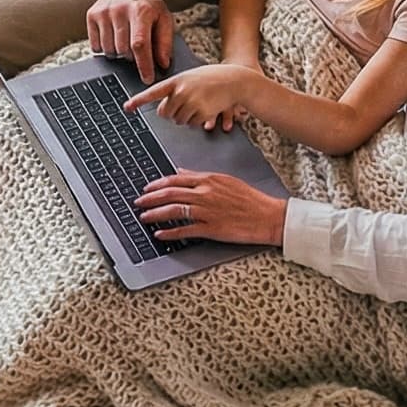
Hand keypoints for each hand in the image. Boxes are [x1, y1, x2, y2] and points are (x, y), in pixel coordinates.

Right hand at [86, 0, 172, 82]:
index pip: (140, 45)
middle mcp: (120, 11)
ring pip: (109, 50)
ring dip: (119, 54)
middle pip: (123, 50)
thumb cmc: (148, 4)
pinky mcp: (92, 15)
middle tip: (138, 50)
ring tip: (126, 41)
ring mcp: (104, 13)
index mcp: (141, 11)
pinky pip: (96, 46)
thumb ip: (165, 42)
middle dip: (133, 58)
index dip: (143, 65)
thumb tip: (163, 64)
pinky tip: (114, 38)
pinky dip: (105, 49)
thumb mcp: (164, 18)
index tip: (147, 78)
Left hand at [125, 63, 256, 131]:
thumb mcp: (190, 77)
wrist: (234, 80)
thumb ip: (174, 91)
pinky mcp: (202, 113)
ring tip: (199, 103)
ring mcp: (192, 103)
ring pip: (178, 120)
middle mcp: (181, 92)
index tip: (127, 107)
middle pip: (165, 113)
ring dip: (185, 116)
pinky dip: (197, 120)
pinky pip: (191, 124)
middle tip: (185, 103)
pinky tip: (206, 108)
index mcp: (176, 81)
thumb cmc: (211, 78)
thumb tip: (162, 111)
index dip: (138, 100)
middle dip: (172, 112)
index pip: (153, 92)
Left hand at [135, 171, 285, 246]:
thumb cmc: (250, 199)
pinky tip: (160, 234)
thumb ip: (201, 176)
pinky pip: (185, 230)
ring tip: (144, 218)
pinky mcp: (211, 228)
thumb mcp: (225, 180)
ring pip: (174, 210)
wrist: (267, 216)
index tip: (147, 188)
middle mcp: (206, 193)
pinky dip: (170, 232)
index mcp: (209, 179)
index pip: (176, 180)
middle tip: (138, 203)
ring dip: (155, 214)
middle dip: (150, 199)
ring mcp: (208, 211)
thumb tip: (181, 172)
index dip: (157, 184)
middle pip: (170, 194)